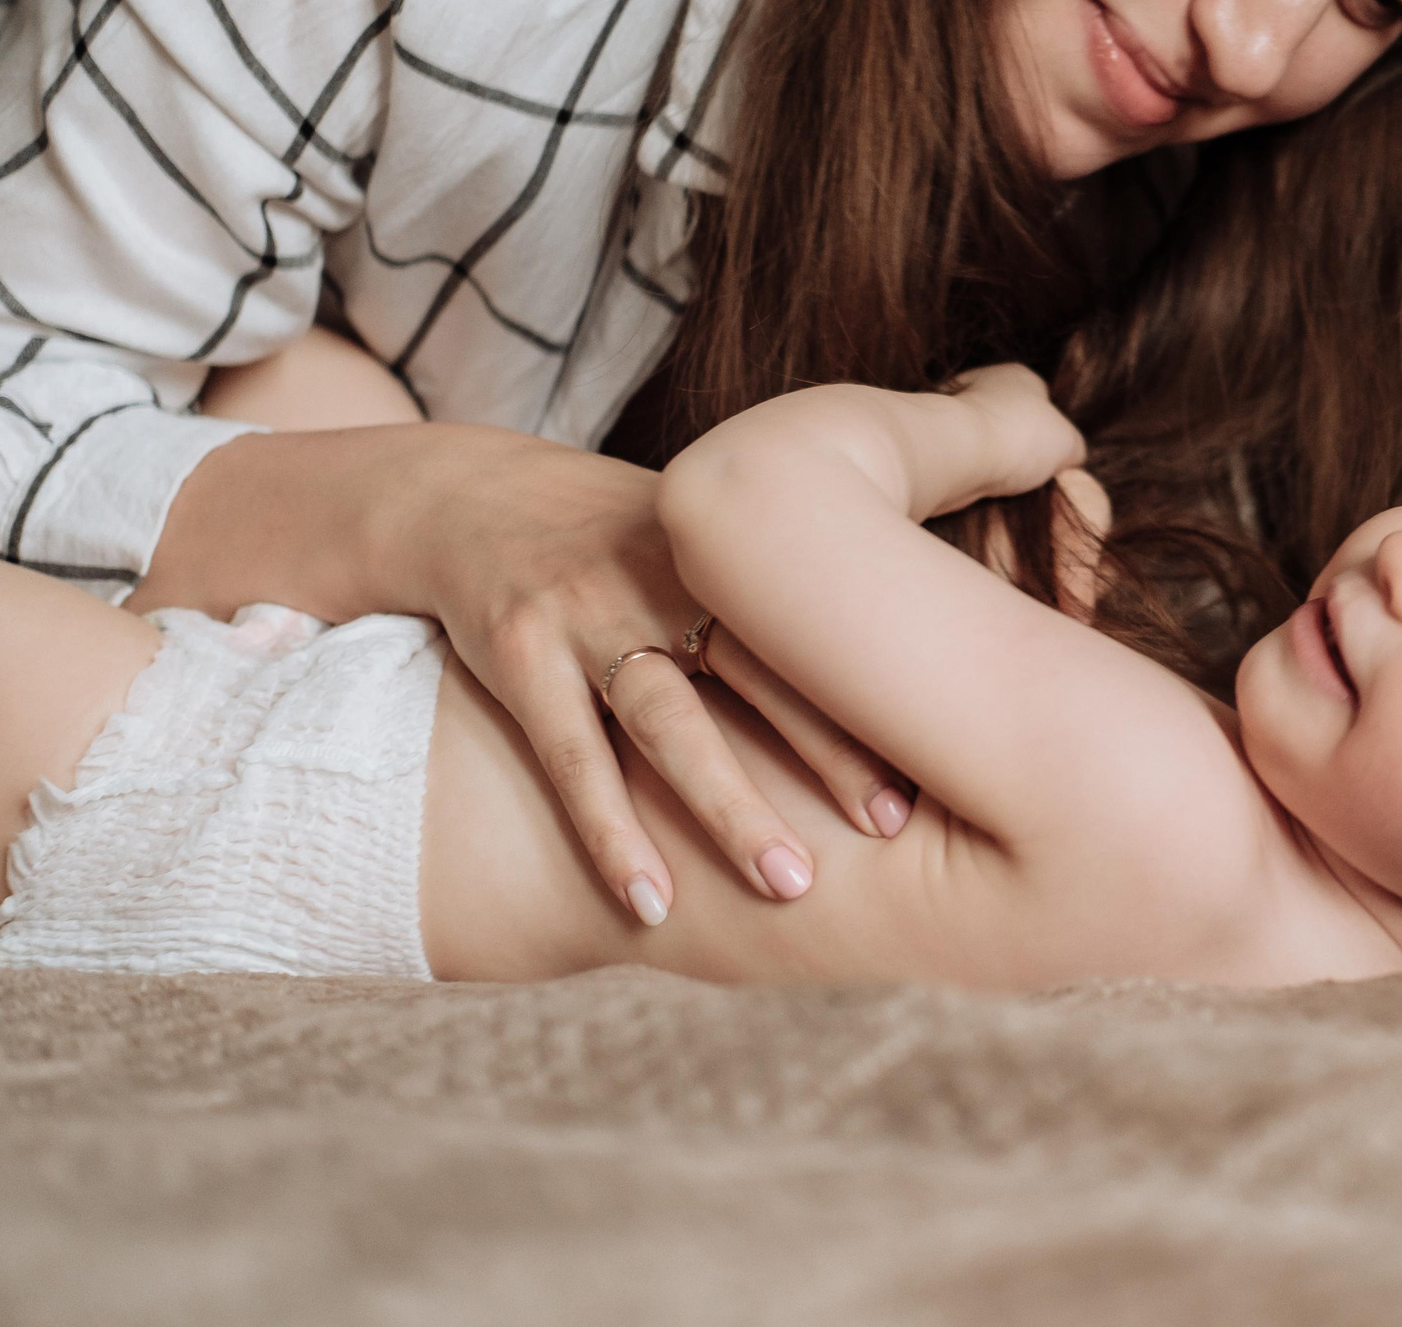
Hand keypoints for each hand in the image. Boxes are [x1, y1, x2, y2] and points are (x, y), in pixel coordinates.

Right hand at [392, 429, 907, 920]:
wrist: (472, 498)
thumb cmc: (626, 542)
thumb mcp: (707, 541)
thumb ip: (783, 597)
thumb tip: (910, 662)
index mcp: (729, 553)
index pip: (815, 629)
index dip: (872, 698)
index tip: (929, 771)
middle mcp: (668, 579)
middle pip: (759, 671)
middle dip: (827, 752)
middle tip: (891, 829)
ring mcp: (590, 615)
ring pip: (669, 722)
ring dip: (728, 808)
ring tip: (787, 887)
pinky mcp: (523, 655)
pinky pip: (573, 757)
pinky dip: (611, 832)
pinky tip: (650, 903)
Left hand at [943, 364, 1087, 498]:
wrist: (956, 453)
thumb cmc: (1018, 437)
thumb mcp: (1068, 444)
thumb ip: (1073, 448)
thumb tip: (1068, 458)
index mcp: (1017, 376)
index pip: (1041, 397)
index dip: (1050, 427)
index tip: (1053, 454)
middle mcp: (981, 386)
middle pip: (1008, 419)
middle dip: (1018, 445)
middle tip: (1030, 472)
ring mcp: (953, 411)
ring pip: (983, 442)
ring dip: (992, 462)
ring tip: (1004, 484)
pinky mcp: (933, 440)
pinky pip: (961, 460)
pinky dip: (970, 473)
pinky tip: (978, 486)